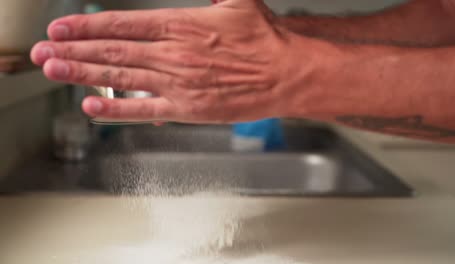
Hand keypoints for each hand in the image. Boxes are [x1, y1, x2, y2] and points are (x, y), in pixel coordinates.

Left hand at [31, 0, 299, 123]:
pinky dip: (116, 109)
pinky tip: (92, 107)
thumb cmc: (264, 40)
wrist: (286, 74)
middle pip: (112, 51)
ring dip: (84, 75)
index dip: (87, 26)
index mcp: (181, 25)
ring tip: (56, 72)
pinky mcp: (187, 109)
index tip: (62, 29)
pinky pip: (144, 110)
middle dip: (73, 52)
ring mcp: (178, 84)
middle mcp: (173, 55)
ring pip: (121, 78)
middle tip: (44, 53)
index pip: (122, 24)